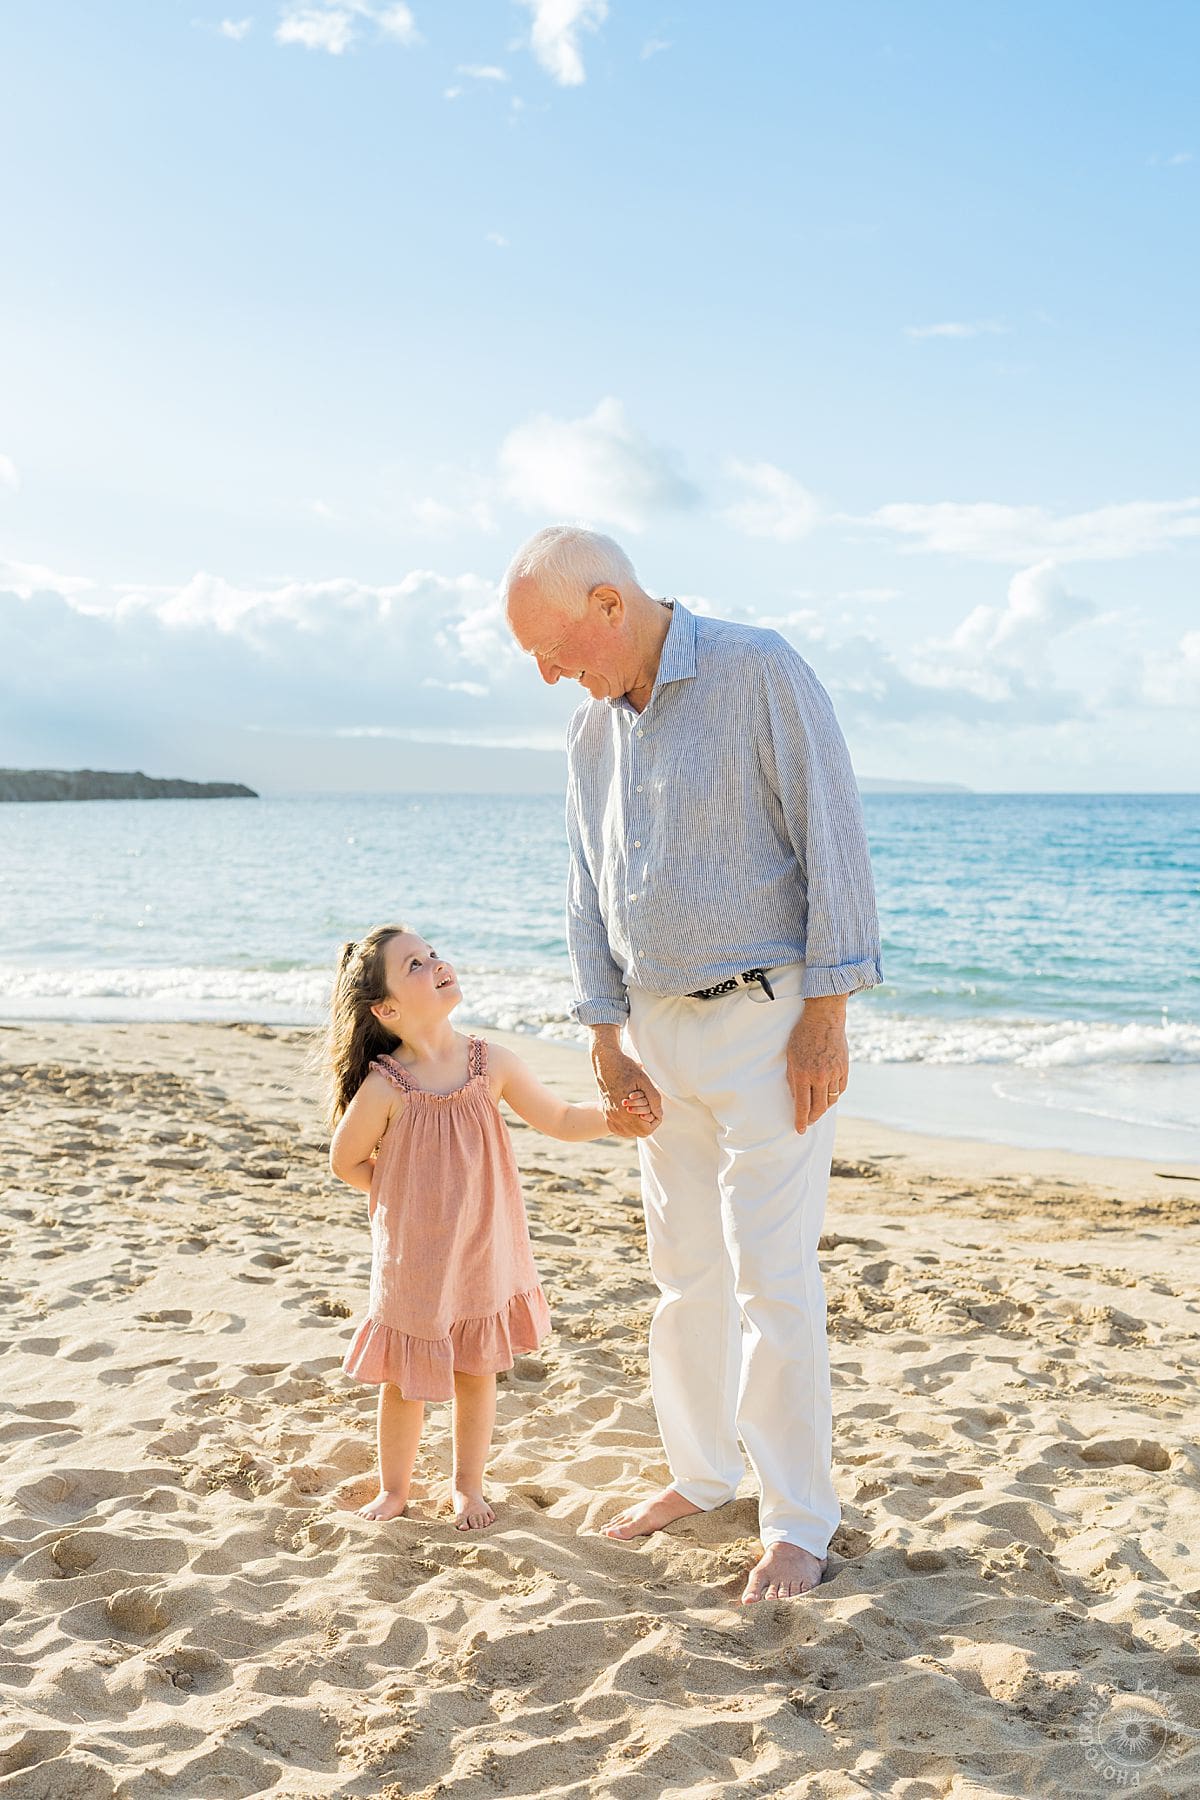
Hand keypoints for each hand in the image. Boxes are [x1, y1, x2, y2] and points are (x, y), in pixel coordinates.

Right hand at [591, 1041, 662, 1137]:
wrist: (605, 1062)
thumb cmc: (626, 1069)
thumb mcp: (644, 1081)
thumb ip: (654, 1099)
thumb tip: (659, 1114)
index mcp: (625, 1110)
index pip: (646, 1130)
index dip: (654, 1122)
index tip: (655, 1110)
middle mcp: (615, 1116)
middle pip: (638, 1133)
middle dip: (646, 1123)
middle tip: (649, 1109)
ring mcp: (609, 1115)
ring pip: (627, 1133)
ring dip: (637, 1125)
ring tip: (641, 1110)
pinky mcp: (605, 1112)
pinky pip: (617, 1128)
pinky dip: (626, 1124)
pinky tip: (631, 1113)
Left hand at [785, 1000, 848, 1133]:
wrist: (824, 1020)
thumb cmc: (802, 1037)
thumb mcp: (791, 1058)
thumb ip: (794, 1079)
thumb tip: (797, 1099)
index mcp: (803, 1074)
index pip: (802, 1105)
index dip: (800, 1120)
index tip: (799, 1129)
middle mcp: (820, 1076)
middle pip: (819, 1107)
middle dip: (812, 1118)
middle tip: (808, 1121)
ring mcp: (834, 1073)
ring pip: (831, 1100)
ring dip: (823, 1108)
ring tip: (817, 1109)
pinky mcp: (844, 1069)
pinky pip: (840, 1089)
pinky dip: (834, 1095)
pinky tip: (828, 1095)